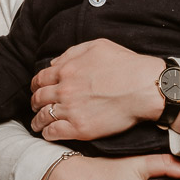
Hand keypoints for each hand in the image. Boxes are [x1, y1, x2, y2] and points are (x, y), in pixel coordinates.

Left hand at [28, 39, 165, 139]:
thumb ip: (71, 53)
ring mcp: (71, 110)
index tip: (37, 90)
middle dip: (34, 103)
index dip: (35, 86)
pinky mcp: (80, 129)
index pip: (40, 79)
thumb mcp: (97, 46)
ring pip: (43, 117)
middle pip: (38, 98)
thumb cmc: (126, 65)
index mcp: (66, 70)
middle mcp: (64, 90)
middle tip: (36, 107)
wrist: (144, 88)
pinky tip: (48, 133)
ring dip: (37, 120)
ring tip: (37, 124)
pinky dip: (47, 133)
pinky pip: (53, 133)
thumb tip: (54, 63)